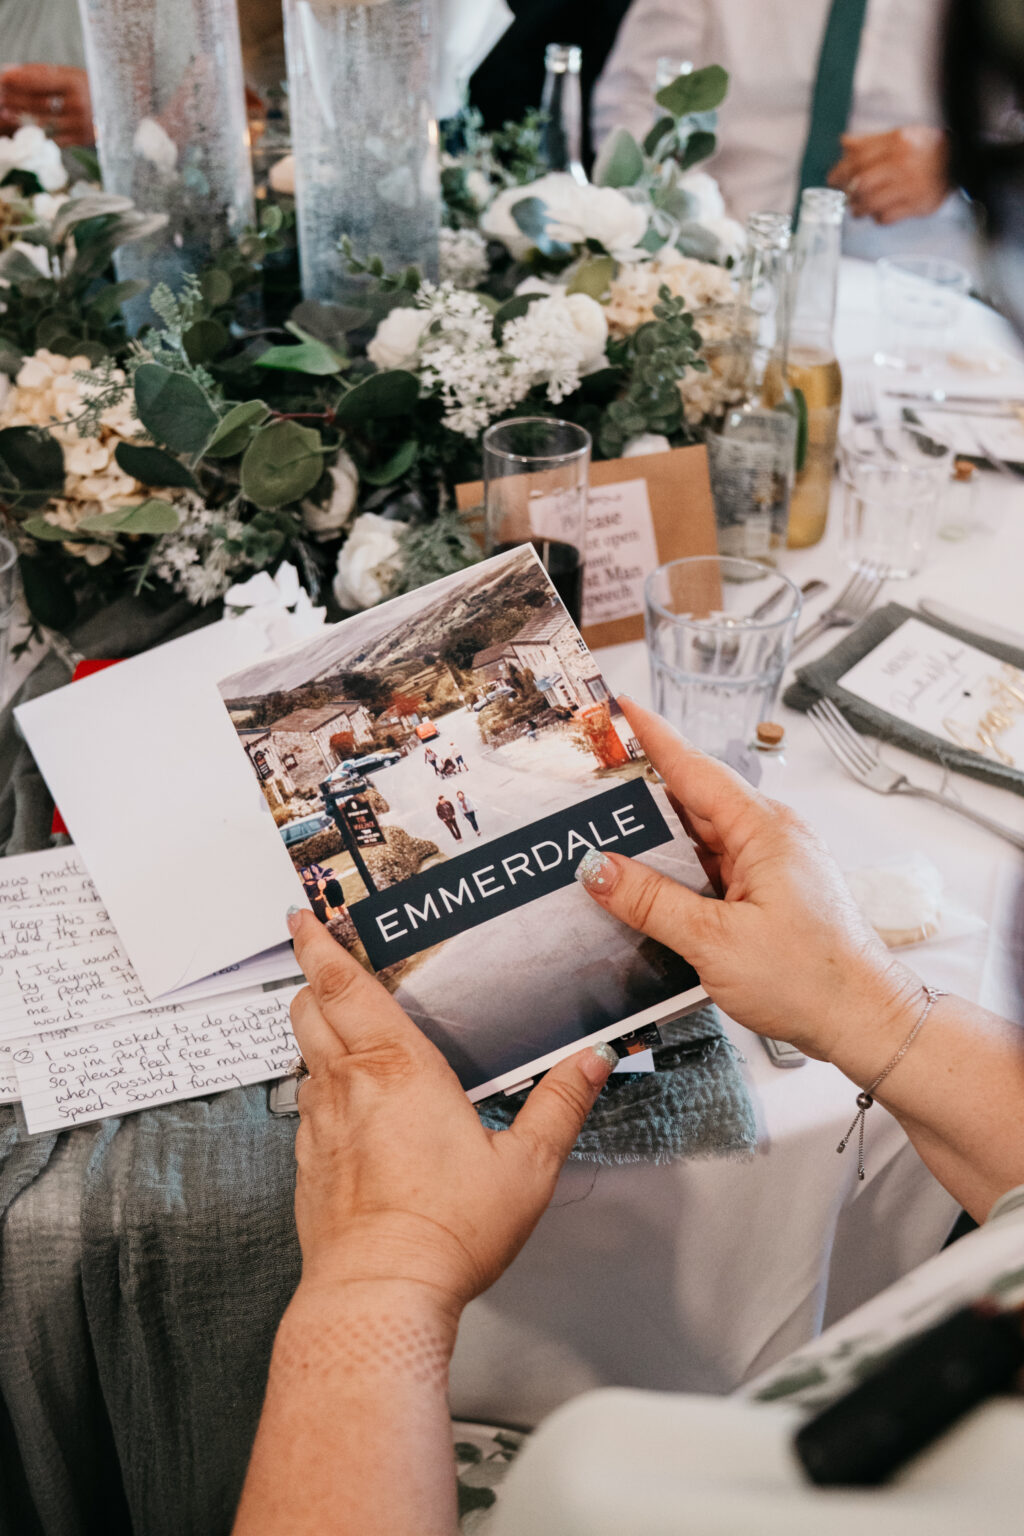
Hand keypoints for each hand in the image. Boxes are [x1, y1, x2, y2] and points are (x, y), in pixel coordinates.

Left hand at [0, 65, 93, 147]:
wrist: (127, 112)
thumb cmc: (93, 89)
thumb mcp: (73, 75)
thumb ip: (44, 73)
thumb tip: (12, 71)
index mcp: (75, 82)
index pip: (41, 79)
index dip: (19, 79)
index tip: (3, 78)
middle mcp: (78, 103)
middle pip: (39, 102)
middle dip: (16, 100)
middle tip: (1, 99)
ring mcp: (81, 124)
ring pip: (44, 123)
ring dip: (21, 119)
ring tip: (5, 114)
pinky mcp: (83, 140)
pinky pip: (56, 139)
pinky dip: (40, 135)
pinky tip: (27, 132)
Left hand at [286, 911, 614, 1315]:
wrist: (380, 1295)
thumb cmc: (446, 1232)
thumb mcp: (526, 1167)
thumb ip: (560, 1105)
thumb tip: (591, 1061)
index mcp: (398, 1068)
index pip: (343, 986)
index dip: (319, 944)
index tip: (306, 916)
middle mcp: (349, 1085)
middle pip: (309, 1008)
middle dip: (313, 977)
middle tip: (325, 957)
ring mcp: (321, 1126)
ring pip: (306, 1055)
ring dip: (318, 1031)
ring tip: (346, 1027)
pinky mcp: (309, 1164)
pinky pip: (310, 1106)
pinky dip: (324, 1087)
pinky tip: (353, 1106)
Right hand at [576, 699, 918, 1061]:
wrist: (864, 1020)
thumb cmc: (811, 979)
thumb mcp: (715, 941)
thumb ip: (651, 901)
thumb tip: (598, 869)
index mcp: (764, 830)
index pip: (695, 770)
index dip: (654, 738)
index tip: (621, 709)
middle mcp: (770, 836)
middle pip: (692, 801)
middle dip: (641, 792)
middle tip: (591, 784)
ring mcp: (771, 864)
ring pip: (700, 838)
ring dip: (657, 840)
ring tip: (604, 836)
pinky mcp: (769, 892)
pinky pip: (713, 867)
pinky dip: (678, 871)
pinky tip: (647, 885)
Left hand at [828, 125, 950, 224]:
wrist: (960, 161)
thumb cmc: (925, 148)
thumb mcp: (900, 136)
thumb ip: (871, 141)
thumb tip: (843, 143)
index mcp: (897, 143)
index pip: (859, 160)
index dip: (841, 171)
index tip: (833, 179)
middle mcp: (904, 164)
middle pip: (861, 184)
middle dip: (848, 193)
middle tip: (846, 196)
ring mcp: (911, 186)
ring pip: (871, 204)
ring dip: (859, 208)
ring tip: (858, 208)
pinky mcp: (918, 206)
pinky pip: (886, 218)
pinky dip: (877, 217)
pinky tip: (878, 212)